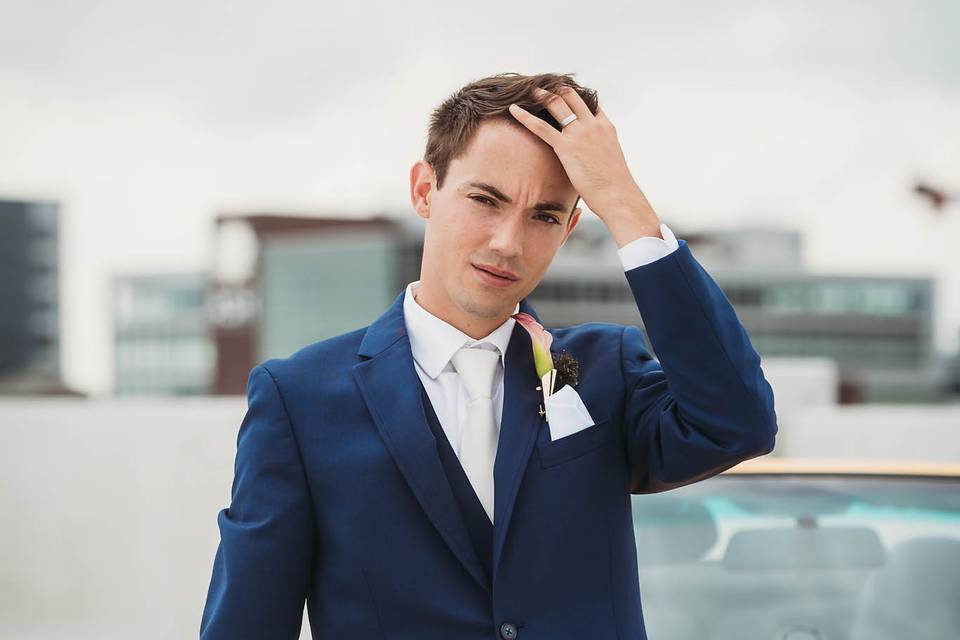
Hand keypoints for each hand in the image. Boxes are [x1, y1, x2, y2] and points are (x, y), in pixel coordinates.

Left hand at [507, 87, 660, 234]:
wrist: (617, 194)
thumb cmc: (615, 184)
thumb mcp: (611, 158)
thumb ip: (600, 149)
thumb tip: (592, 156)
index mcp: (605, 126)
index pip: (590, 102)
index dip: (575, 95)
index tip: (563, 91)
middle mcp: (593, 124)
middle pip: (571, 96)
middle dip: (556, 88)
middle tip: (543, 85)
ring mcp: (579, 133)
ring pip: (556, 104)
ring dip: (541, 95)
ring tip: (529, 90)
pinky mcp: (566, 147)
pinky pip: (541, 127)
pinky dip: (525, 116)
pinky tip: (513, 109)